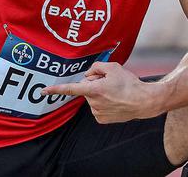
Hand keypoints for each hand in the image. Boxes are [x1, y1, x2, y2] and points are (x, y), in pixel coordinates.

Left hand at [41, 62, 162, 123]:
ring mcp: (97, 112)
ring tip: (115, 93)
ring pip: (91, 98)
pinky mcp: (102, 119)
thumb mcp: (113, 67)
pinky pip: (97, 107)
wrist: (145, 101)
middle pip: (86, 88)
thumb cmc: (129, 83)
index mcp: (94, 89)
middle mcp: (93, 103)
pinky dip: (103, 103)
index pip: (70, 89)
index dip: (55, 89)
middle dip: (93, 84)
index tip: (42, 91)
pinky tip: (115, 101)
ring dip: (99, 94)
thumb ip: (96, 67)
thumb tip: (88, 74)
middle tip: (110, 83)